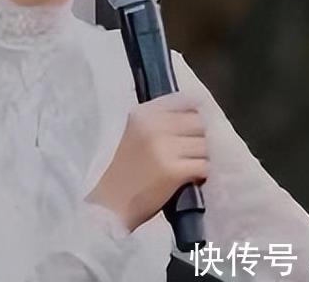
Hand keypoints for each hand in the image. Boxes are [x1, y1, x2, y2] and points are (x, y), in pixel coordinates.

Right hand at [87, 91, 209, 231]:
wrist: (104, 206)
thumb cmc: (113, 173)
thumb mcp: (127, 135)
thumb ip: (152, 124)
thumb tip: (188, 120)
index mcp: (141, 114)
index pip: (183, 102)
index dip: (192, 117)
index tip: (192, 130)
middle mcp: (153, 125)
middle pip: (198, 123)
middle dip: (200, 137)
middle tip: (194, 153)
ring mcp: (165, 147)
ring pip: (205, 145)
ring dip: (203, 157)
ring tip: (193, 167)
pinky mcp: (174, 171)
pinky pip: (204, 166)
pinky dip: (203, 174)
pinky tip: (194, 180)